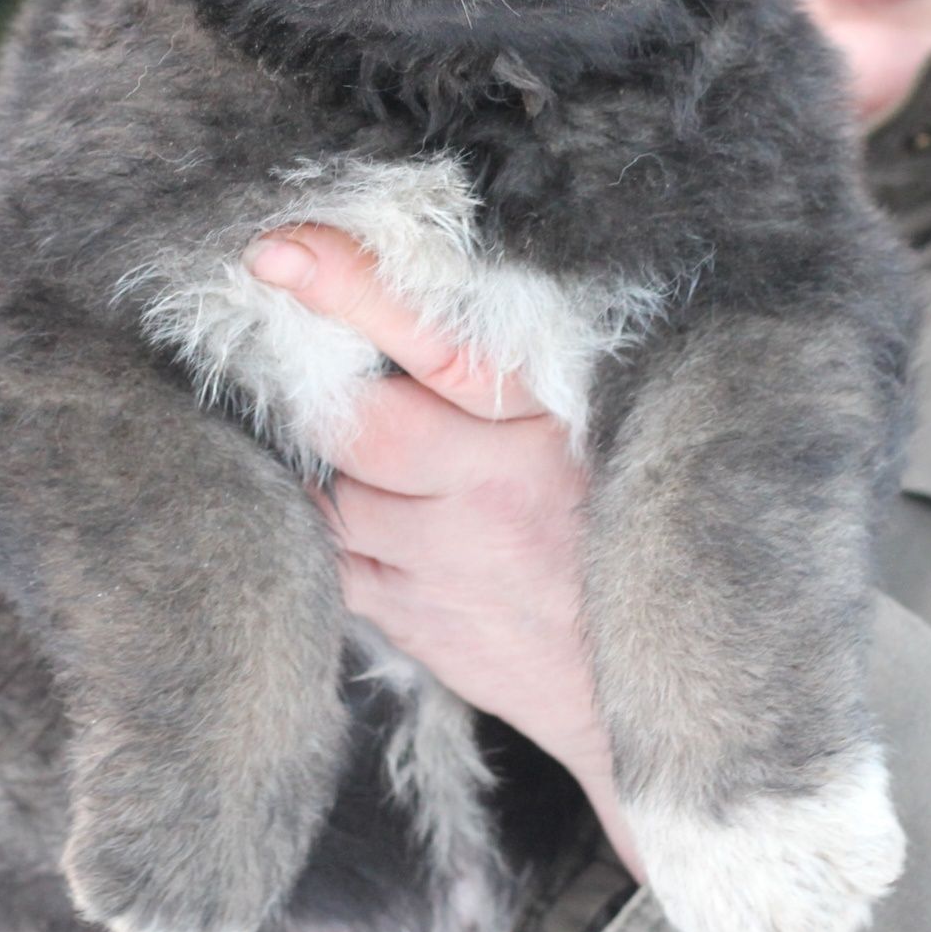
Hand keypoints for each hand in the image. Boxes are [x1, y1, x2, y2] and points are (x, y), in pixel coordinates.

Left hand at [246, 225, 642, 873]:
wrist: (648, 681)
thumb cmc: (618, 523)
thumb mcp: (596, 427)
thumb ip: (518, 373)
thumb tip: (413, 305)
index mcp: (550, 421)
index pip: (441, 342)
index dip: (357, 290)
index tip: (282, 250)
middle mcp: (496, 489)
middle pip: (362, 427)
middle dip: (324, 394)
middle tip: (311, 367)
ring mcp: (450, 565)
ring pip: (335, 494)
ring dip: (332, 470)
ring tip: (376, 461)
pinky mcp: (415, 621)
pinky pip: (333, 560)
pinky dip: (330, 531)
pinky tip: (366, 517)